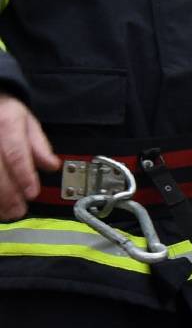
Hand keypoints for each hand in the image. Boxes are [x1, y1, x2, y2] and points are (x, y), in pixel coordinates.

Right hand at [0, 95, 57, 222]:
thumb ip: (38, 145)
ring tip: (6, 213)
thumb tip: (51, 166)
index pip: (15, 151)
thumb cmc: (3, 113)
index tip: (32, 193)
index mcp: (6, 121)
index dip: (24, 175)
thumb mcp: (26, 121)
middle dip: (8, 193)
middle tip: (18, 211)